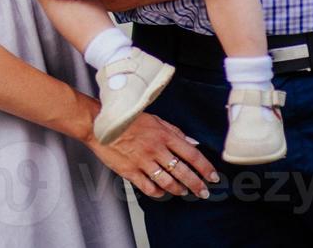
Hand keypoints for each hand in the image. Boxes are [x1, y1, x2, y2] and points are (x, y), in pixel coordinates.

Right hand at [86, 111, 217, 198]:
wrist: (99, 124)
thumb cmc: (126, 120)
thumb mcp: (154, 119)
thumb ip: (175, 131)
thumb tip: (193, 143)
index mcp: (164, 135)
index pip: (192, 154)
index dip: (205, 167)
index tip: (213, 176)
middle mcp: (156, 149)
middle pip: (183, 172)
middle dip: (197, 184)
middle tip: (203, 192)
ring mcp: (143, 162)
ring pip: (168, 182)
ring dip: (179, 189)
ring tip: (184, 192)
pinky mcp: (130, 171)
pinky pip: (149, 188)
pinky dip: (158, 192)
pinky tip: (162, 192)